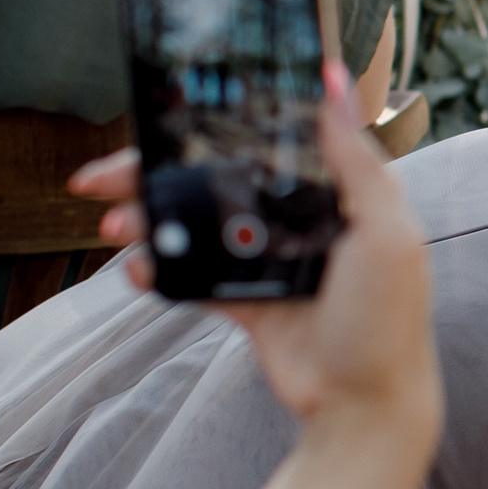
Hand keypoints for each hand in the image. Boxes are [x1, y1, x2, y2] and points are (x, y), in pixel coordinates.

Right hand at [73, 71, 437, 430]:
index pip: (267, 143)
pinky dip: (162, 269)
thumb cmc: (386, 320)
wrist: (363, 406)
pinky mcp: (249, 302)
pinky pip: (194, 276)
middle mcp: (303, 220)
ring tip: (113, 226)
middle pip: (218, 180)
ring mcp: (271, 261)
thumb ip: (358, 160)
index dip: (216, 126)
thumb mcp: (385, 232)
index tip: (166, 115)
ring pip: (197, 224)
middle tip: (101, 176)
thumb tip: (335, 81)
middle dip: (157, 175)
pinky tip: (138, 267)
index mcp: (338, 195)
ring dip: (150, 219)